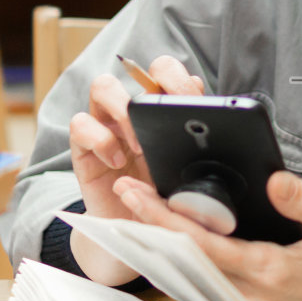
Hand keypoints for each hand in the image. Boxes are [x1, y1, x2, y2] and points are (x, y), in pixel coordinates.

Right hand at [67, 56, 202, 284]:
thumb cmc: (167, 198)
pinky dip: (100, 139)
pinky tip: (118, 161)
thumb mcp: (190, 174)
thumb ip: (200, 150)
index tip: (195, 103)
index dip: (180, 80)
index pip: (167, 73)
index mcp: (160, 111)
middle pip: (136, 69)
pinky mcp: (83, 148)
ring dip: (122, 108)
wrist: (137, 231)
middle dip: (152, 83)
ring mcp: (105, 125)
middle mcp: (132, 110)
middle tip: (164, 114)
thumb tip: (221, 130)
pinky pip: (80, 124)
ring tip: (139, 142)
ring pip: (102, 86)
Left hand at [111, 171, 301, 300]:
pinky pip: (210, 291)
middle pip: (185, 263)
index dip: (165, 218)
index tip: (137, 193)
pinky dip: (188, 265)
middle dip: (152, 227)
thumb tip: (273, 181)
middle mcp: (254, 299)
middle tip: (126, 193)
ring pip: (193, 280)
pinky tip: (174, 243)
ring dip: (165, 247)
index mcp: (273, 271)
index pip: (203, 245)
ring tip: (140, 212)